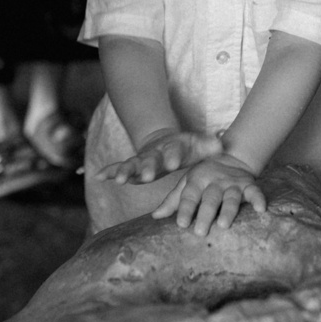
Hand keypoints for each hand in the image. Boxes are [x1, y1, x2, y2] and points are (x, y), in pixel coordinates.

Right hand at [98, 127, 212, 184]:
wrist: (164, 142)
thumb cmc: (185, 149)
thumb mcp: (198, 146)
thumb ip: (208, 146)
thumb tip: (222, 144)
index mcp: (173, 149)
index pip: (174, 152)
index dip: (174, 156)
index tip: (175, 163)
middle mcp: (155, 154)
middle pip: (151, 160)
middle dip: (148, 168)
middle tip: (146, 177)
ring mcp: (141, 159)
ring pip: (132, 165)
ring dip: (125, 171)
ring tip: (118, 179)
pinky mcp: (131, 166)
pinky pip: (118, 168)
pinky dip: (108, 172)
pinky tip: (98, 176)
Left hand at [153, 150, 266, 235]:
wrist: (230, 157)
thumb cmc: (203, 179)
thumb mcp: (186, 184)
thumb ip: (173, 200)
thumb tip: (154, 216)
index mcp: (197, 181)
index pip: (189, 195)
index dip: (185, 208)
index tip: (181, 224)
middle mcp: (214, 182)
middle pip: (210, 198)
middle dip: (205, 214)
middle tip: (200, 232)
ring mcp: (232, 184)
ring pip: (230, 197)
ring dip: (228, 210)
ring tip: (224, 225)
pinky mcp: (248, 185)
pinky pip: (254, 192)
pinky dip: (258, 199)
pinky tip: (261, 209)